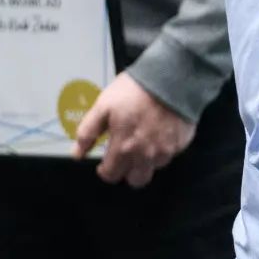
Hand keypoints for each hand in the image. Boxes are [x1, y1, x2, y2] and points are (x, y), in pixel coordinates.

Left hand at [71, 73, 195, 187]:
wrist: (172, 78)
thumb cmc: (135, 90)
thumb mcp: (103, 106)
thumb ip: (88, 132)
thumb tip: (77, 154)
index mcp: (123, 147)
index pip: (111, 175)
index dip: (106, 171)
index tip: (106, 162)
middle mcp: (145, 155)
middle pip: (135, 181)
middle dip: (127, 171)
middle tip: (125, 155)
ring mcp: (166, 151)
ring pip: (153, 169)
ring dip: (146, 161)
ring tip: (144, 142)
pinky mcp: (181, 143)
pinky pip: (170, 155)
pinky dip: (162, 149)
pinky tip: (159, 133)